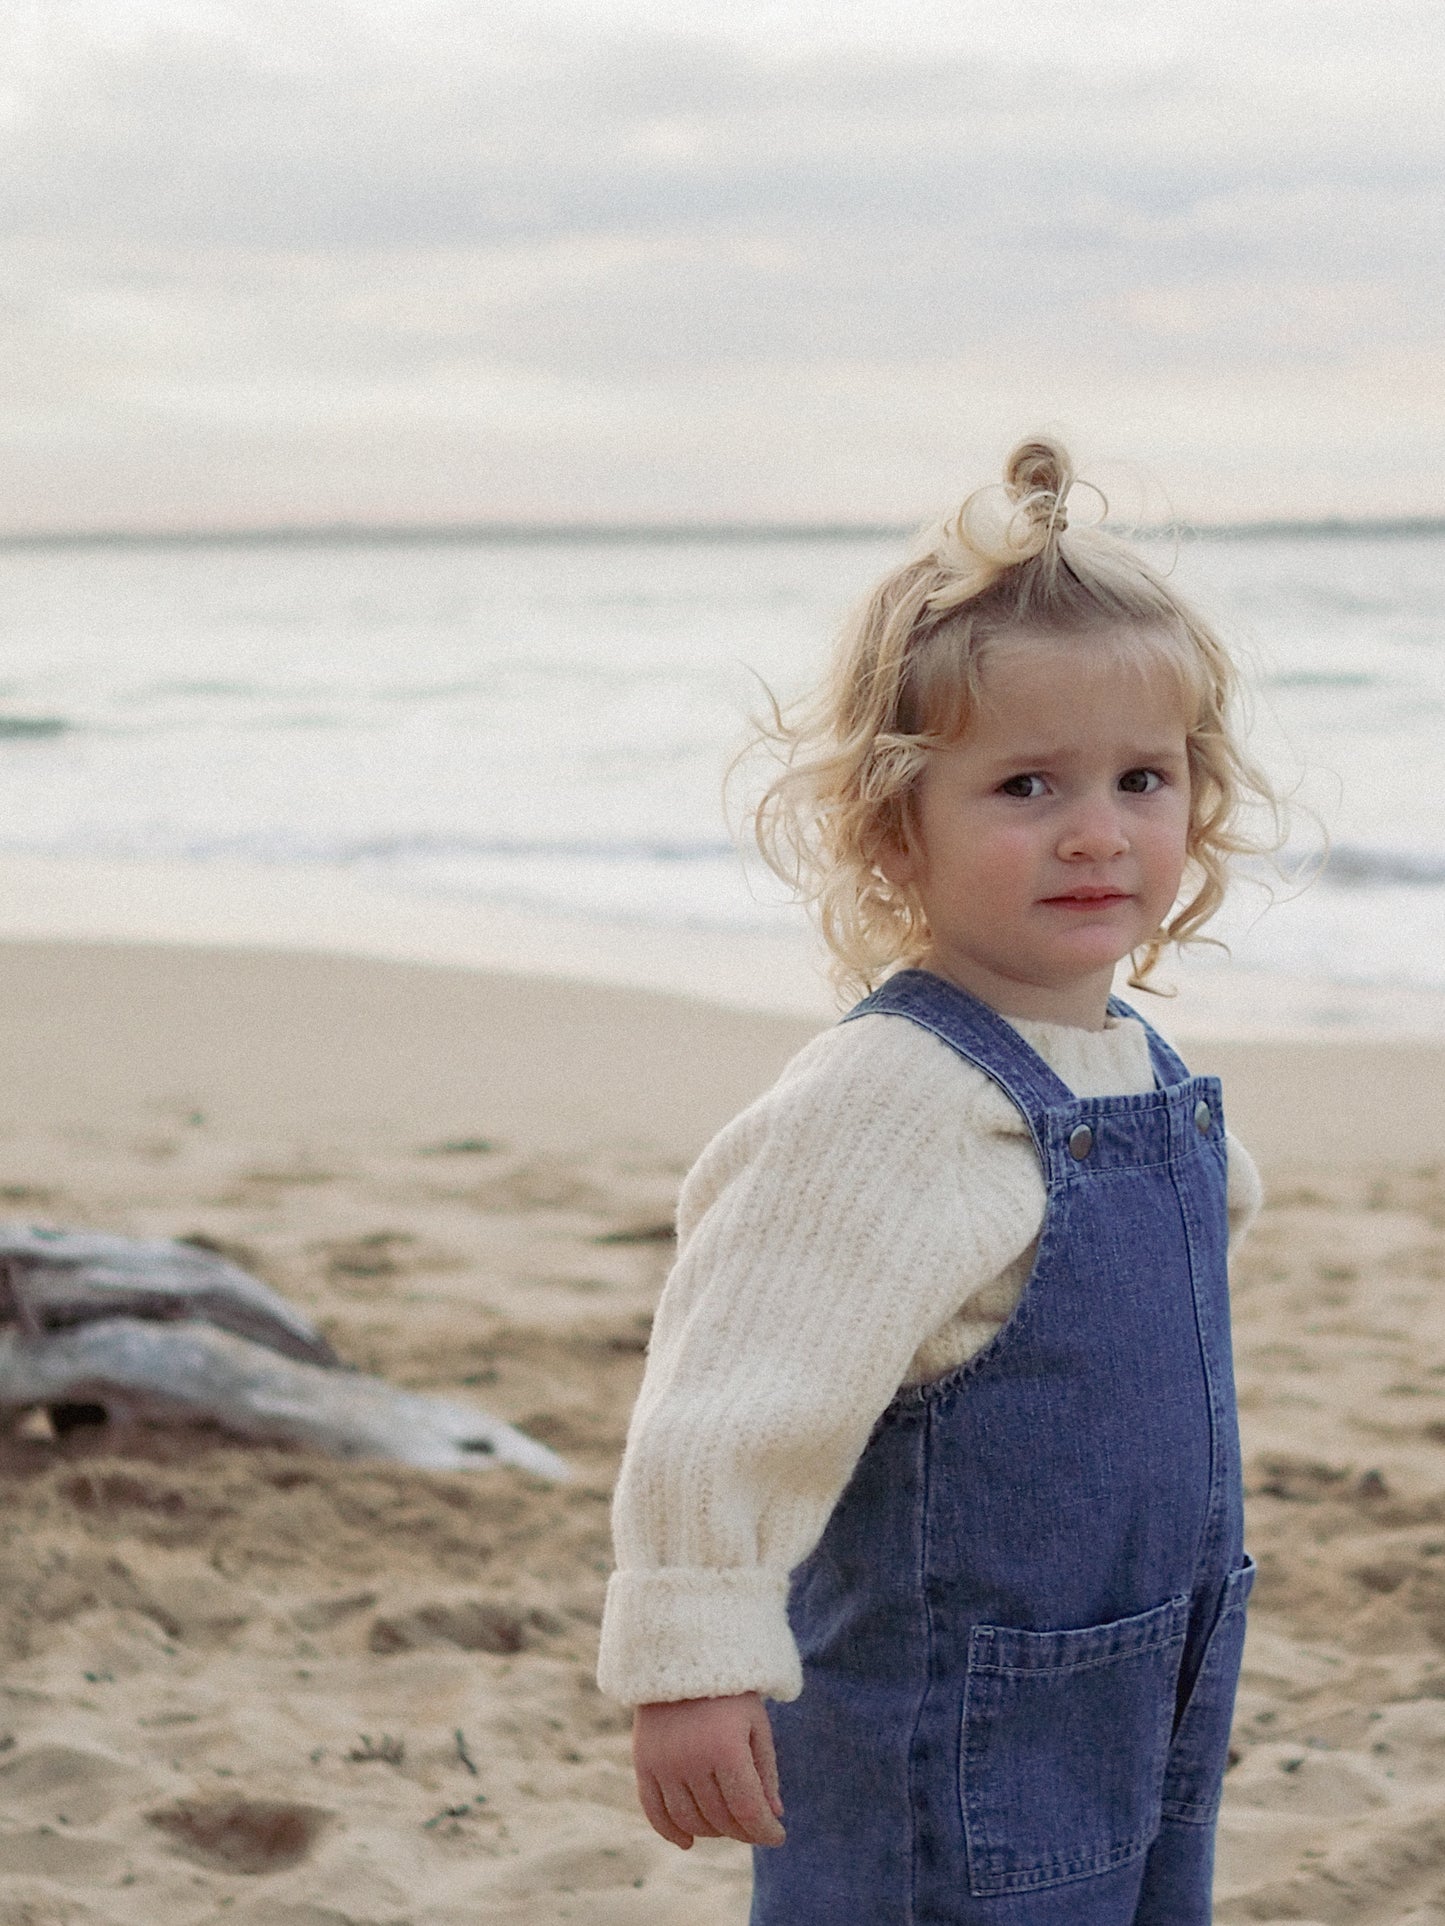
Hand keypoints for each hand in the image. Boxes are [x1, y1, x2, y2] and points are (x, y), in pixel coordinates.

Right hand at [632, 1691, 785, 1849]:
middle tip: (756, 1827)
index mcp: (726, 1748)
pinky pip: (654, 1811)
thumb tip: (773, 1815)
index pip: (748, 1809)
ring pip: (690, 1820)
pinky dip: (670, 1832)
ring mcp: (664, 1764)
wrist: (680, 1654)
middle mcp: (691, 1760)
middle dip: (743, 1830)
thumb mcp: (756, 1723)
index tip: (778, 1835)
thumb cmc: (729, 1689)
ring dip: (713, 1830)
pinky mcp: (643, 1763)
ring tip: (728, 1824)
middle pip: (720, 1818)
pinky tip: (688, 1842)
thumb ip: (765, 1771)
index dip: (765, 1830)